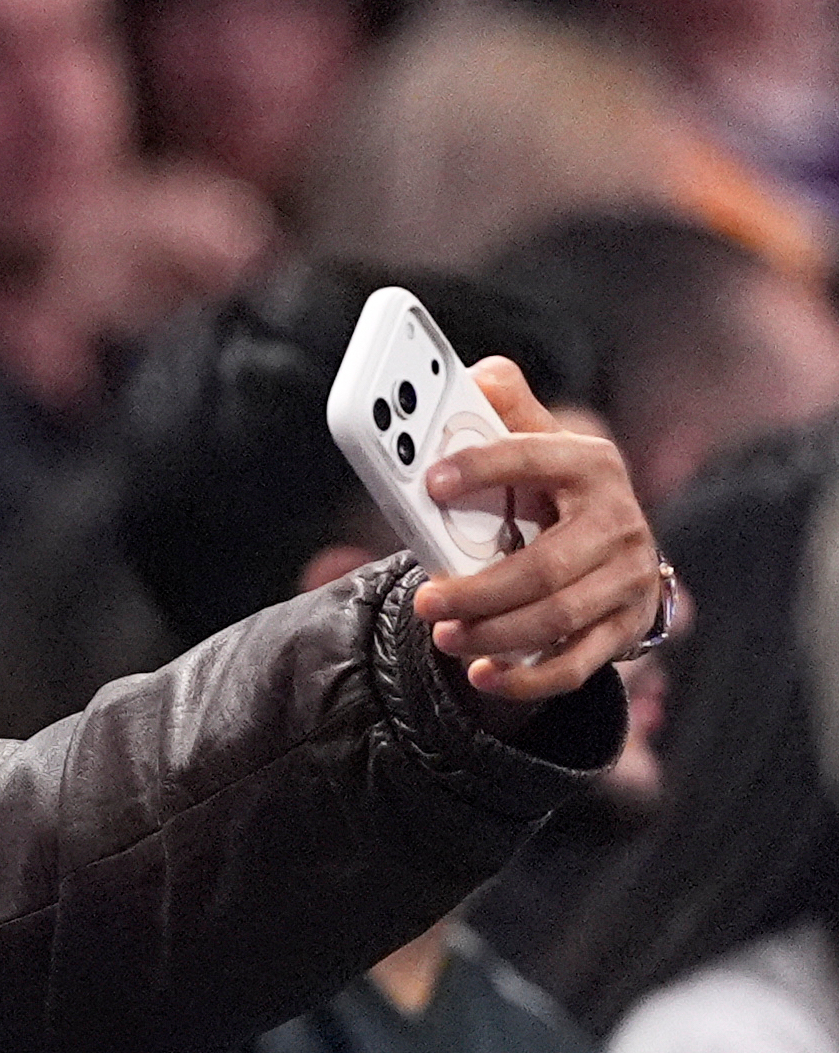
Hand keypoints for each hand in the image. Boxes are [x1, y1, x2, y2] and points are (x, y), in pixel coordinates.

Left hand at [410, 358, 660, 701]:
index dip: (485, 466)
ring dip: (494, 633)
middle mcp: (618, 523)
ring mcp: (627, 579)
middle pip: (546, 566)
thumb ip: (506, 410)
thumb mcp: (540, 443)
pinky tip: (482, 674)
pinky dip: (527, 676)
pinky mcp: (624, 627)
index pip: (535, 458)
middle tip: (425, 600)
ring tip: (443, 634)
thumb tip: (477, 376)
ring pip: (558, 617)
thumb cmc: (558, 492)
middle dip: (480, 589)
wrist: (620, 549)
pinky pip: (577, 663)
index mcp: (591, 465)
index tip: (432, 482)